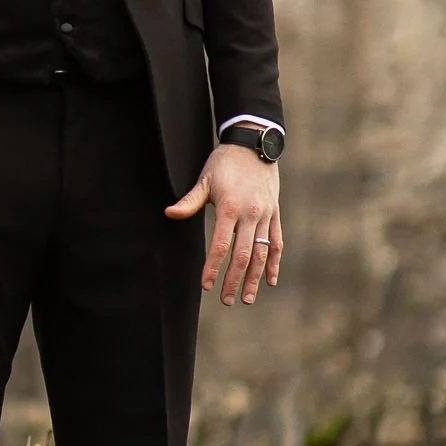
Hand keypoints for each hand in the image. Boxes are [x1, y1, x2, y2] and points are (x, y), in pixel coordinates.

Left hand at [166, 143, 282, 306]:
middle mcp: (250, 214)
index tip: (207, 285)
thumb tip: (169, 214)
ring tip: (246, 298)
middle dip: (233, 280)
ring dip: (254, 278)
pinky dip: (274, 262)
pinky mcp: (274, 213)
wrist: (254, 144)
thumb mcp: (205, 180)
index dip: (213, 267)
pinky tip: (270, 280)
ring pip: (261, 253)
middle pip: (243, 255)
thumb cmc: (224, 162)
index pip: (220, 245)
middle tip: (226, 300)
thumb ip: (189, 201)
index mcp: (230, 208)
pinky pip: (276, 242)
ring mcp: (265, 215)